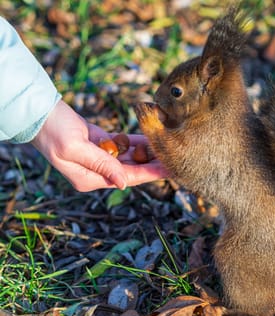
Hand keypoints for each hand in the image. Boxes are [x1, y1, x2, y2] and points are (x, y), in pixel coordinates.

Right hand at [31, 100, 168, 191]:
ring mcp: (99, 157)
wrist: (39, 113)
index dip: (150, 174)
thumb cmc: (53, 132)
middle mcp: (96, 172)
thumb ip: (102, 165)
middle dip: (154, 164)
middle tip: (177, 158)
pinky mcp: (100, 143)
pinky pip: (123, 144)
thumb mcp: (75, 149)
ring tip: (169, 149)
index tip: (170, 170)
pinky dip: (137, 142)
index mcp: (90, 179)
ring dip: (148, 153)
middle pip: (132, 169)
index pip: (127, 178)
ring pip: (130, 157)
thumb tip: (124, 183)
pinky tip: (153, 139)